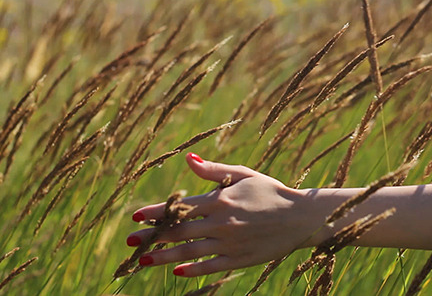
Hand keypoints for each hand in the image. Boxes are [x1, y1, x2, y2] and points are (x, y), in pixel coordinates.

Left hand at [127, 153, 327, 276]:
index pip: (180, 206)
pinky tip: (177, 272)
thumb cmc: (271, 191)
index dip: (156, 212)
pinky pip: (211, 266)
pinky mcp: (240, 259)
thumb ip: (214, 170)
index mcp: (220, 199)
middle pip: (179, 231)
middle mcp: (221, 222)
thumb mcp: (243, 175)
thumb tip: (187, 159)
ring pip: (191, 251)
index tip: (136, 217)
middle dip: (152, 237)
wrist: (301, 216)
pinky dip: (193, 270)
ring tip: (143, 260)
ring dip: (165, 257)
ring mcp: (230, 242)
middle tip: (130, 242)